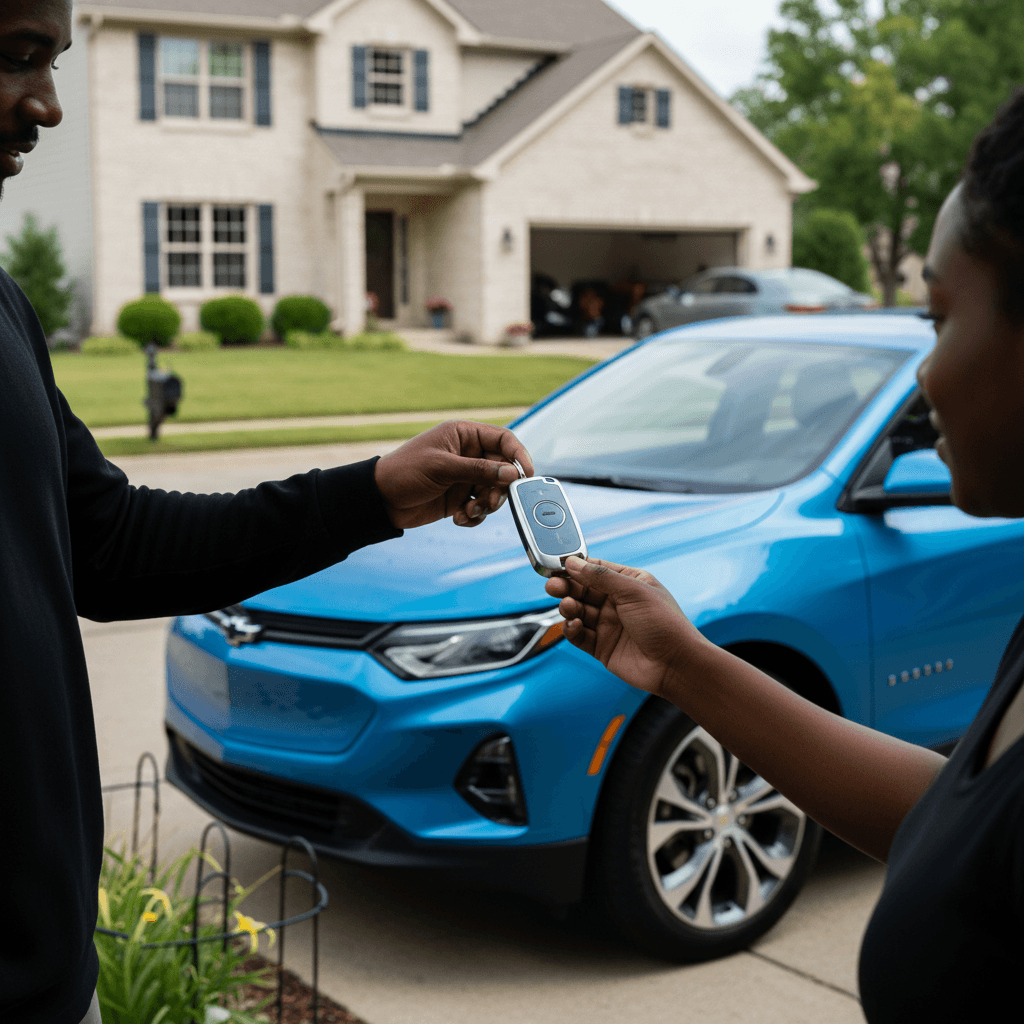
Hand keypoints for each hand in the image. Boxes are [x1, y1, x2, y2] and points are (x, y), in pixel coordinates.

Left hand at [374, 420, 532, 528]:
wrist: (380, 500)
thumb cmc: (404, 472)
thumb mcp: (442, 468)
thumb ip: (478, 470)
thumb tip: (511, 473)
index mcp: (464, 435)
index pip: (503, 439)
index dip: (518, 454)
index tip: (526, 474)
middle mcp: (468, 455)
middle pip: (502, 469)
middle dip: (500, 488)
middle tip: (490, 501)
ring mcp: (464, 477)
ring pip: (494, 491)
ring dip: (487, 505)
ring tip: (470, 512)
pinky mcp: (459, 498)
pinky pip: (480, 507)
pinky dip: (474, 516)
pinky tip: (460, 518)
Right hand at [544, 556, 708, 696]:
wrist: (676, 665)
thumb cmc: (665, 624)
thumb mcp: (633, 591)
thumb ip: (600, 577)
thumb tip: (574, 562)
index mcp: (628, 583)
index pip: (595, 569)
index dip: (576, 567)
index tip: (558, 566)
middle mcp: (617, 603)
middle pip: (582, 590)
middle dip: (566, 587)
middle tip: (553, 586)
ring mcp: (609, 625)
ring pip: (578, 612)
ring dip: (569, 608)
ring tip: (568, 607)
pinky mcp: (602, 647)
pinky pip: (579, 635)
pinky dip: (572, 629)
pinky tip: (574, 625)